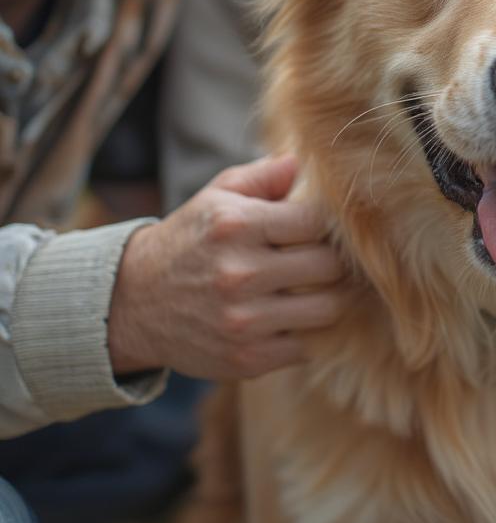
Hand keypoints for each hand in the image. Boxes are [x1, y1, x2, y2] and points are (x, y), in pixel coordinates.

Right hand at [108, 155, 344, 378]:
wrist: (132, 303)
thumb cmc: (190, 239)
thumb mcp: (218, 195)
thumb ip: (265, 175)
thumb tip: (305, 162)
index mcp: (236, 225)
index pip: (316, 221)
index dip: (330, 223)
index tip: (328, 227)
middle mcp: (239, 273)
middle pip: (330, 266)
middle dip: (336, 260)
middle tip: (331, 258)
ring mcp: (243, 320)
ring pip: (328, 308)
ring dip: (330, 297)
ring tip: (321, 287)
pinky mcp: (246, 360)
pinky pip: (307, 345)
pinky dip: (307, 331)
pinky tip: (294, 317)